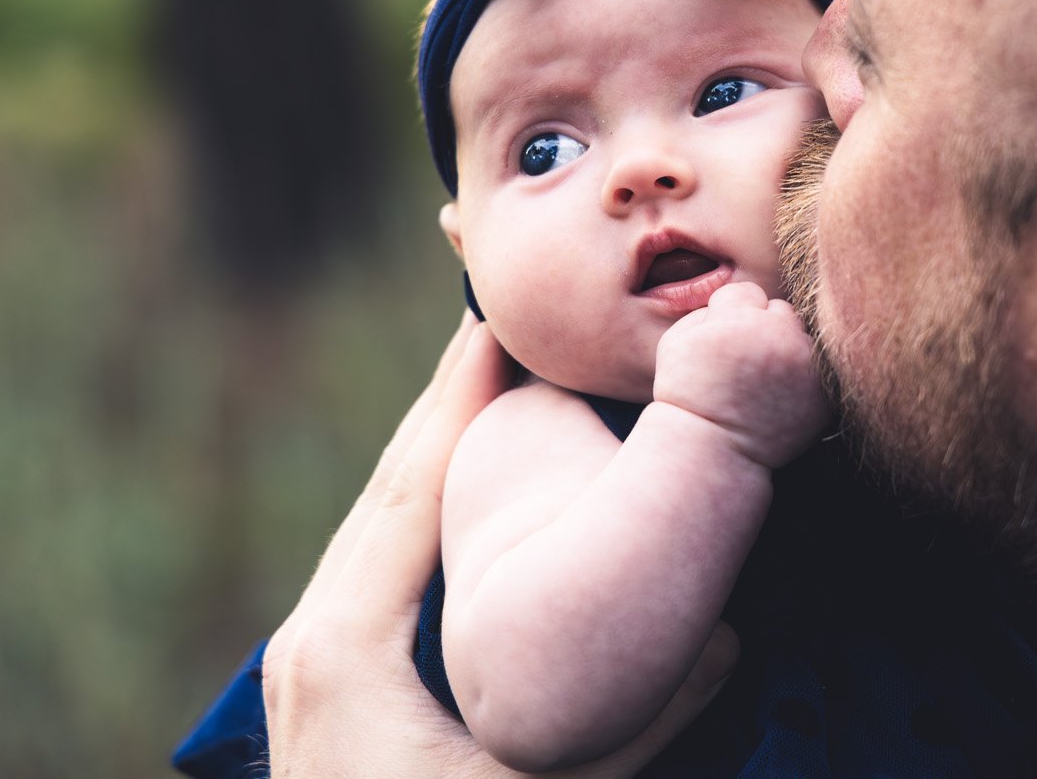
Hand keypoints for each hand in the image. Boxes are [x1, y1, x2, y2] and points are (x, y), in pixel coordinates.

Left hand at [262, 313, 736, 777]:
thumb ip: (637, 723)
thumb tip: (725, 636)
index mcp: (347, 640)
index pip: (411, 484)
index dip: (462, 394)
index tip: (502, 312)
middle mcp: (315, 637)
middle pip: (388, 484)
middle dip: (449, 399)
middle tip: (504, 313)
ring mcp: (311, 664)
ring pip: (379, 523)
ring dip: (435, 449)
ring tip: (494, 382)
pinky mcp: (328, 690)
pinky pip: (378, 565)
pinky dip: (423, 509)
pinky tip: (463, 497)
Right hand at [651, 281, 834, 468]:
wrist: (712, 448)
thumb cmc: (689, 395)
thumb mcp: (676, 342)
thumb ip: (706, 308)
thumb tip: (737, 296)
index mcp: (736, 321)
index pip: (745, 292)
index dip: (730, 316)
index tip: (722, 342)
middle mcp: (776, 337)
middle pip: (780, 310)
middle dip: (763, 327)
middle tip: (745, 361)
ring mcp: (804, 365)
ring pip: (802, 334)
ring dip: (788, 347)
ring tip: (765, 378)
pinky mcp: (825, 391)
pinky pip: (820, 364)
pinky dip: (806, 374)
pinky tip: (783, 392)